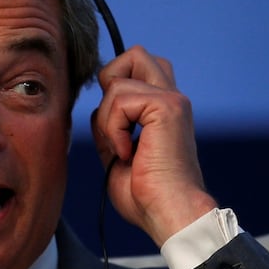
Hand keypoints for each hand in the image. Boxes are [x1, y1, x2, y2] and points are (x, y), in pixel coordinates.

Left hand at [91, 46, 217, 246]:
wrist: (170, 214)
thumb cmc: (146, 197)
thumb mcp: (117, 154)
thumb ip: (110, 126)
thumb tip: (96, 108)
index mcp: (163, 109)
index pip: (140, 68)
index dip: (117, 84)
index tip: (113, 125)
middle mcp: (171, 98)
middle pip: (136, 54)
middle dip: (110, 82)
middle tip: (115, 122)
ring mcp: (171, 100)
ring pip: (116, 81)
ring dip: (107, 120)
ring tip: (123, 150)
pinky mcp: (167, 107)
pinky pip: (119, 100)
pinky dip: (114, 130)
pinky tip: (129, 154)